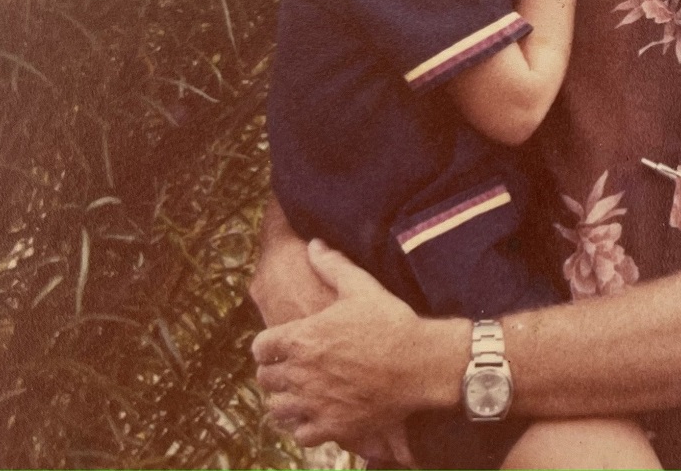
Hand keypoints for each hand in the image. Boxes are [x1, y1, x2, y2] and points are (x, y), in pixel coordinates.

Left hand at [253, 240, 439, 447]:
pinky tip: (317, 415)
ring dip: (285, 401)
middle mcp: (300, 374)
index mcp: (301, 338)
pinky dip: (304, 427)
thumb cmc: (390, 323)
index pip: (259, 347)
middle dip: (276, 372)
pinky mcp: (332, 426)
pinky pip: (301, 434)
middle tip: (294, 367)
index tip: (282, 344)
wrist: (420, 363)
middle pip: (266, 379)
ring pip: (277, 409)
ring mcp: (314, 403)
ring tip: (300, 393)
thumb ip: (332, 265)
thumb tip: (314, 244)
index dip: (268, 345)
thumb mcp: (361, 286)